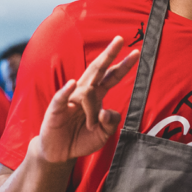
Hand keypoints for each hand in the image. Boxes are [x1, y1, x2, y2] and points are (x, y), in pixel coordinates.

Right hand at [38, 37, 139, 163]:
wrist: (60, 152)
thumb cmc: (82, 138)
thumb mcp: (104, 134)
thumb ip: (111, 122)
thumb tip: (106, 112)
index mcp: (97, 96)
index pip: (112, 77)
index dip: (123, 66)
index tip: (135, 53)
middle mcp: (84, 93)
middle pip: (98, 70)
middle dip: (109, 54)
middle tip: (120, 40)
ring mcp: (69, 99)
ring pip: (86, 92)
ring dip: (91, 110)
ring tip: (91, 125)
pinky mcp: (56, 109)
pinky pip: (62, 97)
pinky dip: (67, 90)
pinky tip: (73, 83)